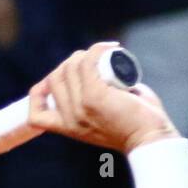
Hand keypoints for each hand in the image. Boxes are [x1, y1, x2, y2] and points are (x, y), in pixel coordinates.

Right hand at [26, 42, 179, 154]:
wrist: (153, 140)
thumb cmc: (136, 126)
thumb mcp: (103, 117)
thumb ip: (92, 102)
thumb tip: (92, 69)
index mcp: (68, 128)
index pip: (35, 113)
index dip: (41, 92)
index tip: (60, 80)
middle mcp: (70, 120)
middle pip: (55, 78)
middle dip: (72, 63)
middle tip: (97, 62)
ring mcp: (80, 108)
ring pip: (70, 67)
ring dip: (87, 54)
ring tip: (107, 54)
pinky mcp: (94, 96)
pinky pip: (88, 63)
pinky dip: (98, 50)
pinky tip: (112, 47)